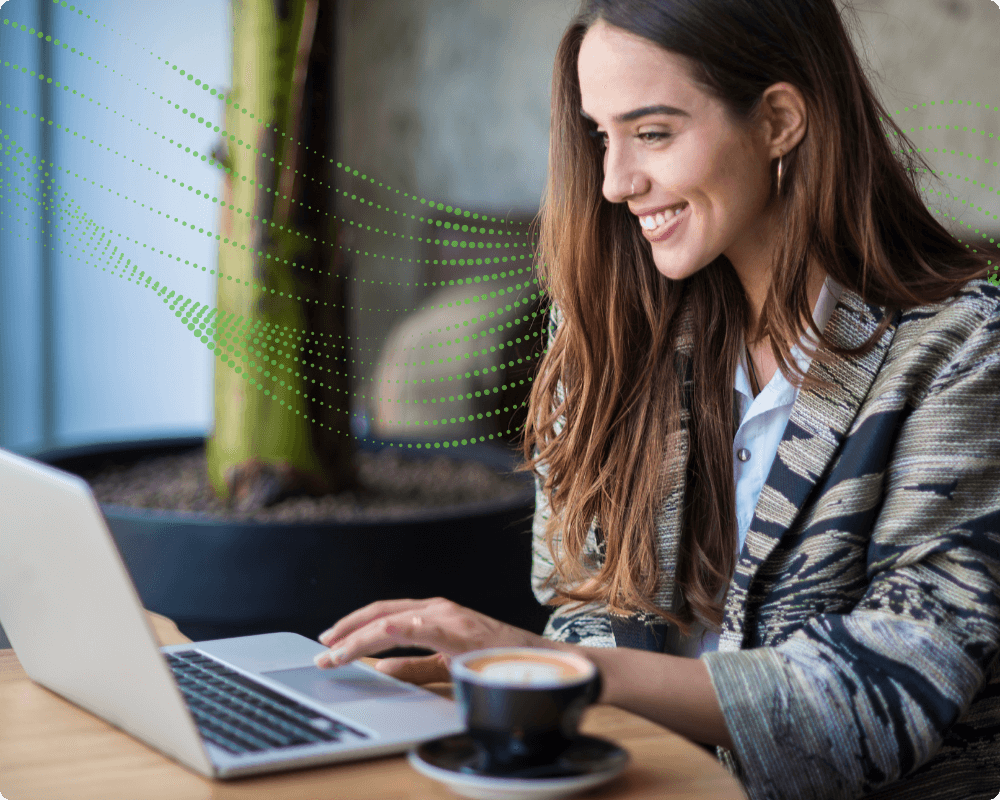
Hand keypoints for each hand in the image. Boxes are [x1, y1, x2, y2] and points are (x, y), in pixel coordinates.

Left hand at [313, 597, 559, 684]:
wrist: (539, 664)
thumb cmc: (496, 662)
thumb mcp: (446, 664)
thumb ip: (414, 666)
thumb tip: (380, 669)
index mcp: (434, 614)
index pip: (385, 615)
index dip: (354, 628)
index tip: (329, 644)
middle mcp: (438, 608)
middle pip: (381, 613)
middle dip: (347, 631)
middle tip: (322, 651)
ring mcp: (448, 616)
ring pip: (391, 620)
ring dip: (359, 637)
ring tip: (335, 653)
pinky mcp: (459, 630)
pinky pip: (418, 629)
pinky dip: (392, 634)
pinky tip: (375, 641)